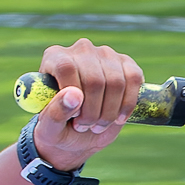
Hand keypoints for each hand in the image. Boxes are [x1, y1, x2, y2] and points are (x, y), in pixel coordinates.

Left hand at [33, 38, 142, 169]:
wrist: (78, 133)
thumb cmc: (58, 127)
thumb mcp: (50, 127)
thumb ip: (55, 112)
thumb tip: (74, 95)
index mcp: (55, 58)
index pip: (67, 68)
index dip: (73, 96)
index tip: (73, 117)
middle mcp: (81, 50)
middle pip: (94, 79)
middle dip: (92, 112)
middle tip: (84, 127)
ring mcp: (105, 54)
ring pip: (116, 82)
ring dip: (109, 113)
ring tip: (97, 125)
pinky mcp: (126, 64)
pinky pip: (134, 78)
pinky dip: (128, 104)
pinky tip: (118, 118)